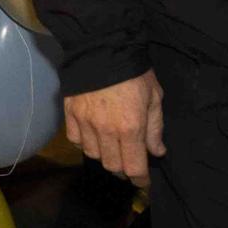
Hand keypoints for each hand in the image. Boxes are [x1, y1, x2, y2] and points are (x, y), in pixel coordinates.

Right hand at [64, 71, 165, 187]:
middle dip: (123, 170)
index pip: (134, 167)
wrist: (103, 47)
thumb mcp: (154, 98)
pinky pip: (75, 140)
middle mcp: (106, 131)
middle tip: (129, 163)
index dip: (140, 179)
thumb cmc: (134, 72)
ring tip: (112, 149)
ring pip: (93, 155)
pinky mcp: (70, 114)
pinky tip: (92, 136)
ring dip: (104, 156)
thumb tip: (157, 151)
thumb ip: (155, 128)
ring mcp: (85, 123)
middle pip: (112, 166)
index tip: (143, 180)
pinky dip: (84, 143)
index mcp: (131, 128)